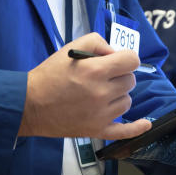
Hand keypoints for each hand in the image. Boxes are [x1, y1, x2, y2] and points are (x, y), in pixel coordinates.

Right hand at [18, 33, 151, 139]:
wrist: (30, 104)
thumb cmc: (50, 74)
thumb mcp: (71, 47)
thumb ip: (98, 43)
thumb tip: (115, 53)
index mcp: (95, 71)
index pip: (131, 60)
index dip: (125, 57)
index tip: (116, 60)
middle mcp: (102, 93)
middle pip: (130, 81)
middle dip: (119, 75)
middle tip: (102, 76)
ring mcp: (101, 115)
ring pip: (127, 101)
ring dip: (119, 95)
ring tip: (100, 93)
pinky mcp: (97, 130)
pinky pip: (125, 131)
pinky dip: (137, 127)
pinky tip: (145, 124)